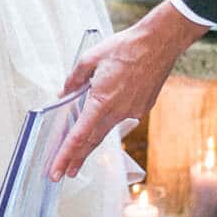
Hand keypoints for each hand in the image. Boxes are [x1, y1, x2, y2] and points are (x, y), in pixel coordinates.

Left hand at [49, 2, 201, 178]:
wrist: (159, 43)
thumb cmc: (125, 47)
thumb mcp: (90, 58)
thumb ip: (74, 79)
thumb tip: (64, 93)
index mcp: (101, 100)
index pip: (79, 135)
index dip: (66, 155)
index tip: (57, 169)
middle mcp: (118, 111)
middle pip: (92, 141)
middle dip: (76, 159)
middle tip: (63, 173)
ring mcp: (133, 111)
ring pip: (107, 130)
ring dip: (91, 142)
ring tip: (79, 155)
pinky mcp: (143, 108)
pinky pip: (122, 116)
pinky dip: (111, 117)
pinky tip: (108, 109)